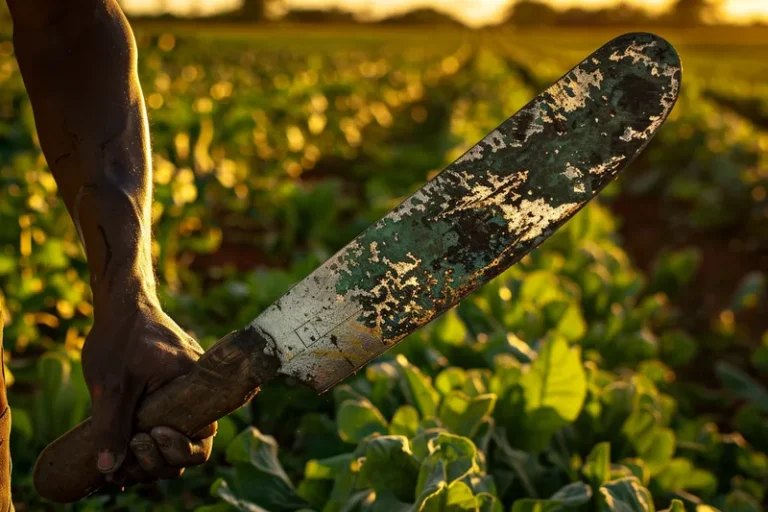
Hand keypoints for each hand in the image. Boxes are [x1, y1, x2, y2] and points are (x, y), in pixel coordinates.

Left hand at [81, 298, 216, 482]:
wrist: (123, 305)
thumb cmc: (120, 338)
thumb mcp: (110, 385)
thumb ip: (111, 427)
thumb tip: (109, 468)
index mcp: (194, 385)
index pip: (203, 436)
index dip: (177, 452)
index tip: (144, 439)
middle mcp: (200, 389)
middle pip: (194, 444)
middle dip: (161, 460)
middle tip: (128, 455)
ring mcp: (189, 391)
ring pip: (182, 436)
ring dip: (154, 454)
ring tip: (123, 454)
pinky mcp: (176, 391)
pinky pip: (174, 422)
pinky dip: (153, 439)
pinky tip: (127, 446)